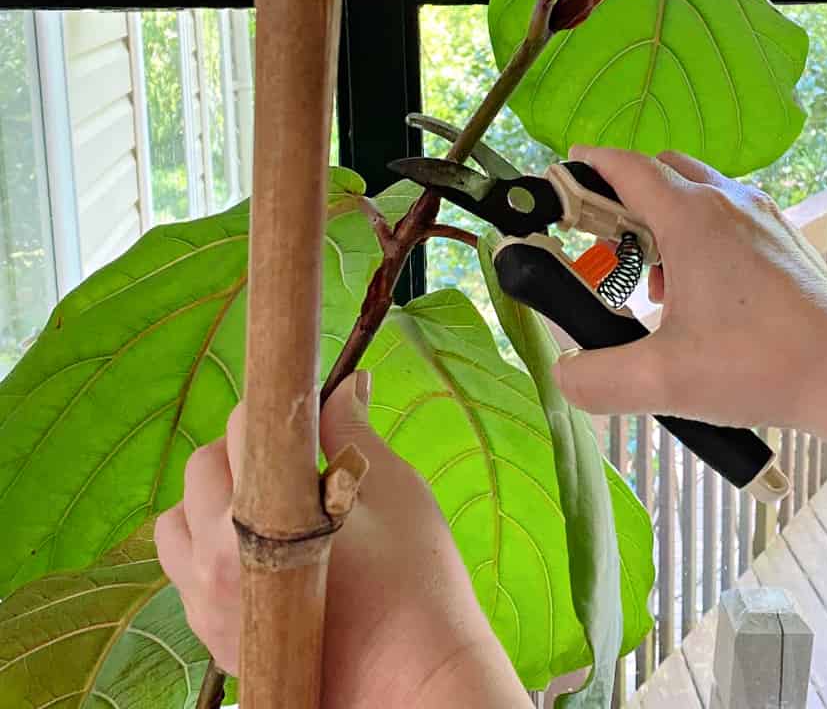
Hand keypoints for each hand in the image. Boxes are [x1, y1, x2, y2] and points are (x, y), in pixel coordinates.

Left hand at [155, 373, 526, 707]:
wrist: (411, 682)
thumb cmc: (413, 583)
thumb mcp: (393, 491)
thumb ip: (353, 431)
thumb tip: (347, 383)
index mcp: (261, 511)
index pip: (246, 425)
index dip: (281, 403)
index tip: (308, 402)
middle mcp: (217, 557)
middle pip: (203, 466)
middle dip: (245, 446)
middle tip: (300, 455)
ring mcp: (206, 603)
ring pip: (177, 521)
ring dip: (213, 497)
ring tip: (269, 503)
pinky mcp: (210, 636)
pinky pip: (182, 571)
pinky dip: (207, 544)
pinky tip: (259, 546)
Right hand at [553, 147, 826, 450]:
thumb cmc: (760, 366)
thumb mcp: (663, 381)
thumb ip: (596, 379)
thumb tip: (565, 372)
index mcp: (693, 217)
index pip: (626, 166)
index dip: (587, 166)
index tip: (561, 177)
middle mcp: (729, 200)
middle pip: (661, 171)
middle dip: (622, 198)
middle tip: (601, 243)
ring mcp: (763, 215)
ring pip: (697, 191)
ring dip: (662, 219)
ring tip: (650, 280)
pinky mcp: (785, 237)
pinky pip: (727, 214)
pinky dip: (697, 234)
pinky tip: (698, 294)